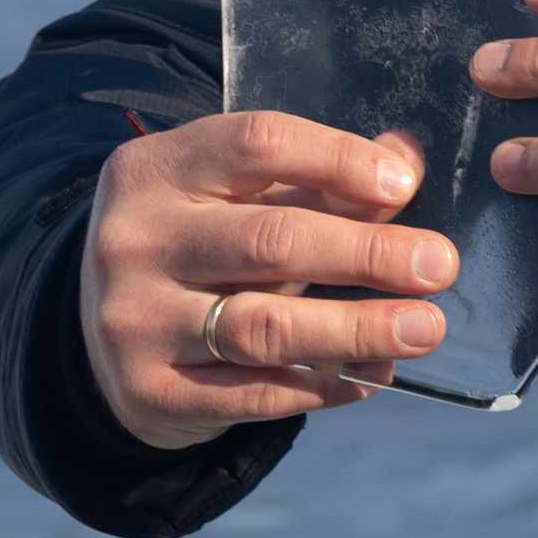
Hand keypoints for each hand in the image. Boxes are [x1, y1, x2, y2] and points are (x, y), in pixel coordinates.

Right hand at [79, 111, 457, 450]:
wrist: (99, 328)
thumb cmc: (198, 241)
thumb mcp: (237, 197)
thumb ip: (318, 179)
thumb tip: (405, 163)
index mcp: (155, 168)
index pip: (257, 145)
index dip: (337, 159)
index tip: (404, 186)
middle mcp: (136, 240)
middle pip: (270, 241)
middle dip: (367, 254)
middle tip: (439, 265)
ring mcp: (135, 321)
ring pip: (264, 326)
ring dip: (357, 328)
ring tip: (425, 328)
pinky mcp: (150, 392)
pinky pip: (254, 393)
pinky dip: (323, 385)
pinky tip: (373, 374)